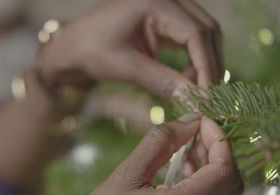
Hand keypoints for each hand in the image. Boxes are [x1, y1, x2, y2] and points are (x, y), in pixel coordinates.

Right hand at [33, 114, 242, 194]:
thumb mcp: (126, 174)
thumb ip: (161, 142)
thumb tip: (190, 121)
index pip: (224, 170)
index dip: (219, 140)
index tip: (202, 122)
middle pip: (231, 185)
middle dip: (218, 153)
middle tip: (195, 134)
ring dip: (211, 170)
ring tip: (186, 152)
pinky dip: (203, 189)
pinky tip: (181, 175)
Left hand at [37, 0, 222, 98]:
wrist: (70, 47)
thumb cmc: (90, 52)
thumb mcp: (127, 68)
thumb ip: (165, 82)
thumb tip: (198, 101)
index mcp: (155, 3)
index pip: (197, 34)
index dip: (207, 66)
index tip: (209, 96)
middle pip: (206, 30)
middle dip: (209, 64)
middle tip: (205, 96)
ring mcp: (166, 7)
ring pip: (202, 34)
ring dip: (202, 62)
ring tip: (191, 90)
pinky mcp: (163, 19)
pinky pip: (189, 37)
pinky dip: (192, 58)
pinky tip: (183, 79)